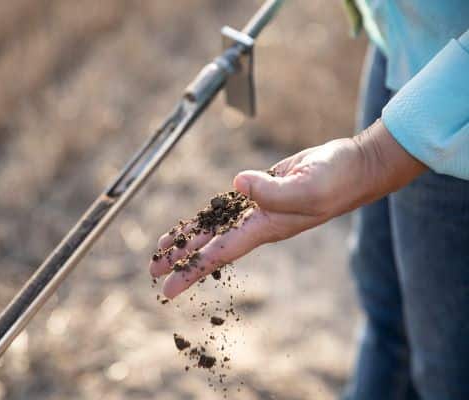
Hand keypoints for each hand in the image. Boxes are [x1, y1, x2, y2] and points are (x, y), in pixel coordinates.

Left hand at [150, 120, 425, 298]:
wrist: (352, 166)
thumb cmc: (337, 180)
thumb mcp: (307, 188)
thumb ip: (271, 190)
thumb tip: (236, 184)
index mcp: (265, 228)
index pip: (219, 254)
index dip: (191, 270)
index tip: (167, 289)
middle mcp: (257, 223)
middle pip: (209, 245)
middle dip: (180, 258)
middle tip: (153, 271)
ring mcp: (257, 208)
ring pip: (213, 226)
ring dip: (187, 237)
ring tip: (163, 248)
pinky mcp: (260, 191)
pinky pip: (225, 206)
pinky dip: (207, 215)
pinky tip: (194, 222)